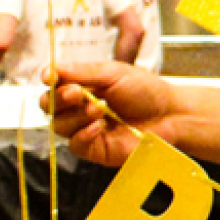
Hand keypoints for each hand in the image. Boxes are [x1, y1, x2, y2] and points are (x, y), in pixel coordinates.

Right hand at [43, 61, 180, 167]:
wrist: (170, 114)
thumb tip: (50, 70)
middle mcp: (79, 108)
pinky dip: (83, 134)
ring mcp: (85, 129)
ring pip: (59, 125)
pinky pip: (75, 144)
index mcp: (82, 86)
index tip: (50, 77)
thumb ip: (82, 72)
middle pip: (49, 106)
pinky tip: (99, 126)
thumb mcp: (114, 73)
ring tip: (98, 108)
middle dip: (58, 98)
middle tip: (75, 93)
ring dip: (76, 115)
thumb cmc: (146, 91)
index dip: (49, 81)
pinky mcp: (95, 149)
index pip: (53, 85)